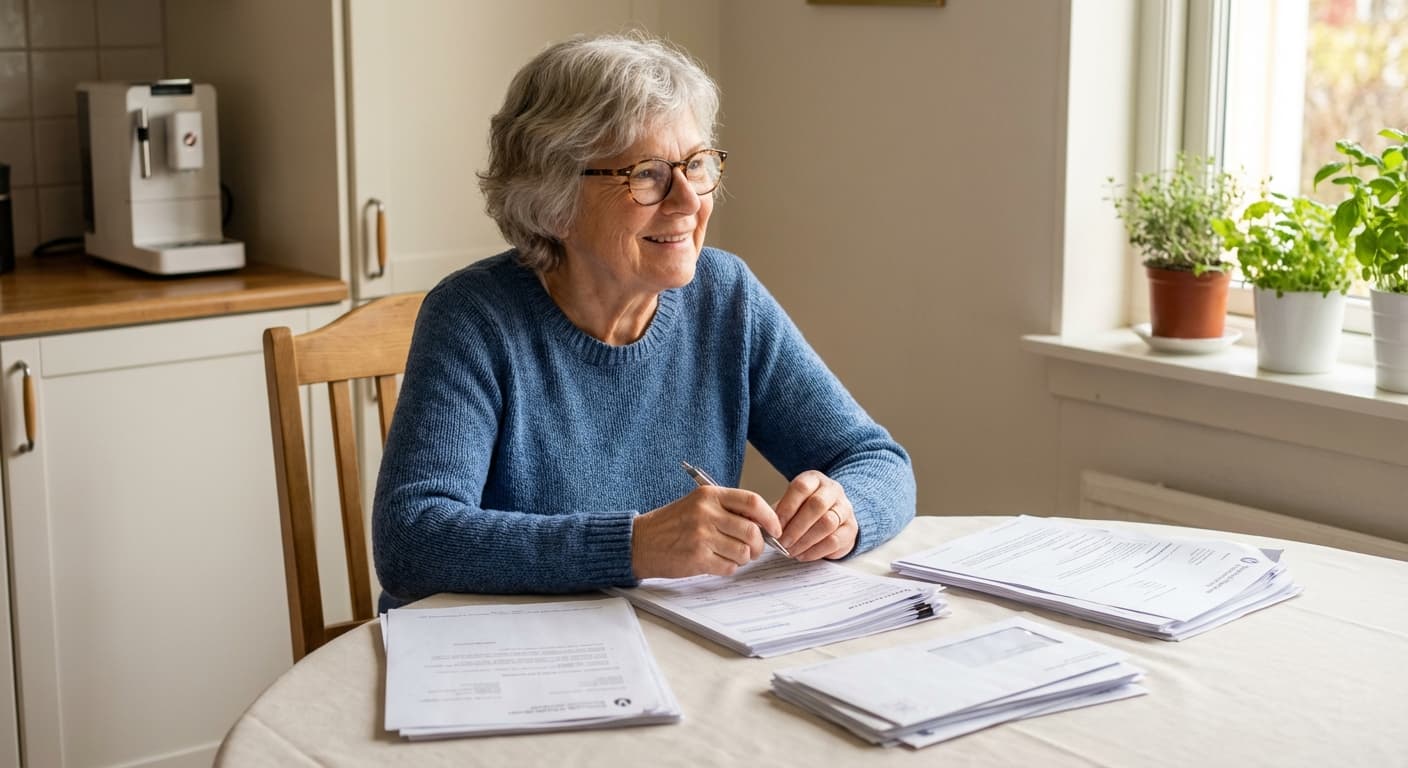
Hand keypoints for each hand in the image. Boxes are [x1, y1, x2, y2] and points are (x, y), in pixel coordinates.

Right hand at [631, 486, 781, 578]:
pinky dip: (728, 567)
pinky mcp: (697, 558)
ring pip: (743, 551)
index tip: (775, 529)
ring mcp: (701, 536)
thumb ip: (727, 509)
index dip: (770, 517)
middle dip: (758, 545)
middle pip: (752, 530)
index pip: (752, 501)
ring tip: (730, 555)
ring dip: (742, 558)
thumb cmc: (672, 524)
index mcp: (709, 495)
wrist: (640, 542)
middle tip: (753, 549)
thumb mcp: (698, 504)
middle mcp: (706, 513)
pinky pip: (729, 567)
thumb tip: (763, 524)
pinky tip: (715, 562)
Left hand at [774, 470, 856, 560]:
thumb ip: (779, 513)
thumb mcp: (791, 504)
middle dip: (796, 527)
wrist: (835, 516)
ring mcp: (845, 508)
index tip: (774, 524)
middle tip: (782, 542)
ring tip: (791, 550)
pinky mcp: (851, 528)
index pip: (801, 487)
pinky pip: (835, 540)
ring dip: (805, 540)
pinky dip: (815, 551)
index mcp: (814, 479)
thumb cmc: (806, 510)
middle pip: (816, 505)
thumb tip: (765, 527)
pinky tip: (803, 555)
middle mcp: (833, 490)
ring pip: (828, 523)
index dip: (786, 506)